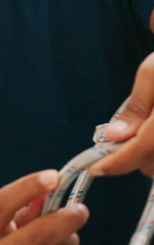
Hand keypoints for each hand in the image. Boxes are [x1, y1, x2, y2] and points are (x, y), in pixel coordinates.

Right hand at [0, 171, 86, 244]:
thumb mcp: (2, 228)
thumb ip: (24, 209)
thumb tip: (50, 189)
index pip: (1, 204)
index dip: (28, 186)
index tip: (55, 176)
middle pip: (40, 234)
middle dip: (68, 218)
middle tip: (80, 210)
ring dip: (72, 240)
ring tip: (66, 238)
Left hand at [91, 52, 153, 176]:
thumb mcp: (152, 74)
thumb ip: (135, 107)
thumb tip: (113, 135)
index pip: (140, 150)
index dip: (115, 164)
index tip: (96, 169)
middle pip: (151, 164)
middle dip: (132, 156)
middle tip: (120, 138)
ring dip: (148, 157)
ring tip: (144, 130)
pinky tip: (153, 135)